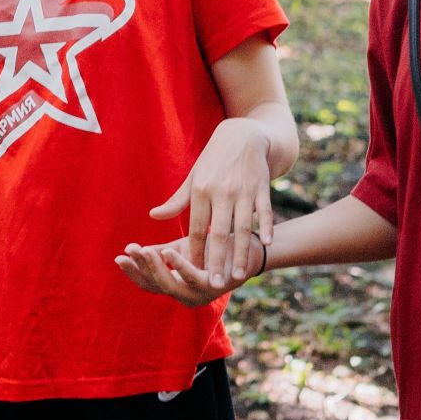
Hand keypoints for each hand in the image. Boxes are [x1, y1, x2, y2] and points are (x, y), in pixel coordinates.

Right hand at [115, 235, 263, 308]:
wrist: (246, 246)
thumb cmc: (212, 248)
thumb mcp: (181, 248)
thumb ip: (160, 252)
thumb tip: (132, 249)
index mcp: (177, 287)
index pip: (149, 283)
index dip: (133, 272)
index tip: (119, 257)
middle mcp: (186, 296)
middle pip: (155, 285)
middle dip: (140, 269)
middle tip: (127, 253)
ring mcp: (200, 294)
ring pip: (170, 285)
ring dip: (154, 268)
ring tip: (143, 251)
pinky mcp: (213, 286)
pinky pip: (192, 277)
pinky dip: (178, 265)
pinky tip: (167, 251)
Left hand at [149, 119, 273, 287]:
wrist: (243, 135)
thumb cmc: (213, 161)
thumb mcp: (193, 177)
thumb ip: (177, 200)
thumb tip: (153, 216)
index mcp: (201, 190)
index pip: (196, 227)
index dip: (194, 251)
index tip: (192, 272)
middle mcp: (222, 191)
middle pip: (218, 232)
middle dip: (216, 260)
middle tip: (213, 285)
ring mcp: (244, 190)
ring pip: (242, 227)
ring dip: (240, 252)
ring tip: (238, 276)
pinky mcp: (262, 186)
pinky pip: (265, 211)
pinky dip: (267, 226)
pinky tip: (266, 243)